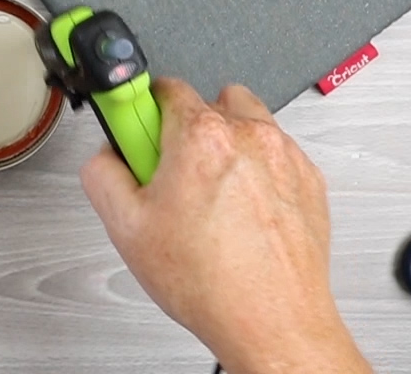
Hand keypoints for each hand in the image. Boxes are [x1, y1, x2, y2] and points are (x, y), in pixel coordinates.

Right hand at [80, 80, 371, 373]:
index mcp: (201, 136)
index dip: (141, 113)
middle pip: (205, 102)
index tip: (136, 132)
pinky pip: (275, 153)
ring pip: (245, 122)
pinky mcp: (308, 179)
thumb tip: (105, 156)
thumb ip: (102, 175)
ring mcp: (284, 155)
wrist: (272, 323)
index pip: (162, 87)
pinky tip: (239, 211)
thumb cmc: (212, 282)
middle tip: (170, 176)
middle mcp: (248, 134)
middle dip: (182, 131)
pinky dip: (256, 170)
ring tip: (208, 195)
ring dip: (224, 145)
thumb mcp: (126, 229)